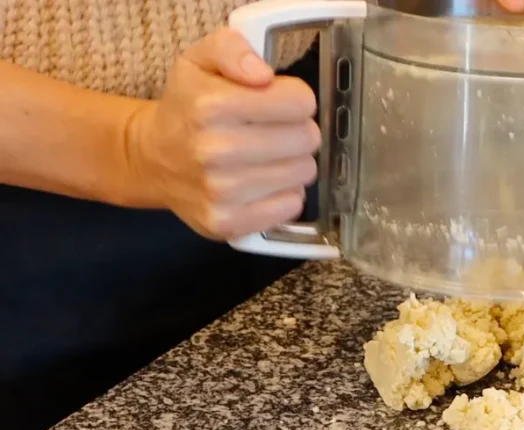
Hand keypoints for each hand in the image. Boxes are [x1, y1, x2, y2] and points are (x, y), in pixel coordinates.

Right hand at [125, 28, 318, 239]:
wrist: (152, 159)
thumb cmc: (187, 107)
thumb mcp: (200, 60)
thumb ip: (233, 48)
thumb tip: (263, 74)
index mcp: (211, 105)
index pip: (300, 102)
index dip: (296, 98)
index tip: (280, 101)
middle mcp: (215, 150)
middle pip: (307, 139)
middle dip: (298, 130)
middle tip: (275, 131)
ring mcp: (220, 192)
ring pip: (303, 173)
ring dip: (292, 163)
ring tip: (267, 156)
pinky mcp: (227, 223)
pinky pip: (292, 206)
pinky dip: (285, 194)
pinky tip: (263, 182)